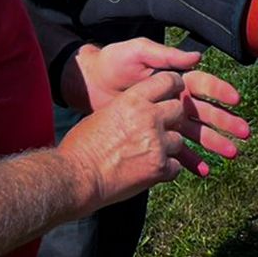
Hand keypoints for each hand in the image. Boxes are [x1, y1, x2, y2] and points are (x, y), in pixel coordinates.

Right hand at [59, 70, 203, 208]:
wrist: (78, 175)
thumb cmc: (83, 145)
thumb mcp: (105, 113)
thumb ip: (129, 108)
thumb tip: (142, 108)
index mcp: (133, 100)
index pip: (168, 81)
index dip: (174, 87)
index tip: (173, 93)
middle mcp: (149, 117)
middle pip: (178, 109)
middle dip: (172, 119)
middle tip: (160, 129)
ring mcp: (157, 143)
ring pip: (179, 141)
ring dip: (168, 148)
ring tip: (149, 154)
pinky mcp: (159, 168)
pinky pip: (176, 167)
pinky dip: (166, 170)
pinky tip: (150, 171)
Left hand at [65, 39, 249, 161]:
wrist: (90, 83)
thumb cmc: (114, 62)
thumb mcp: (138, 52)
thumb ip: (165, 56)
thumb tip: (195, 57)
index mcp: (174, 78)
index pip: (203, 85)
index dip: (220, 91)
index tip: (235, 100)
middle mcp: (175, 98)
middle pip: (205, 111)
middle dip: (225, 122)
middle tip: (244, 133)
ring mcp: (166, 119)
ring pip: (196, 132)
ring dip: (214, 143)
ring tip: (231, 154)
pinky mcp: (155, 136)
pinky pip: (177, 150)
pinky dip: (191, 160)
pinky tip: (204, 170)